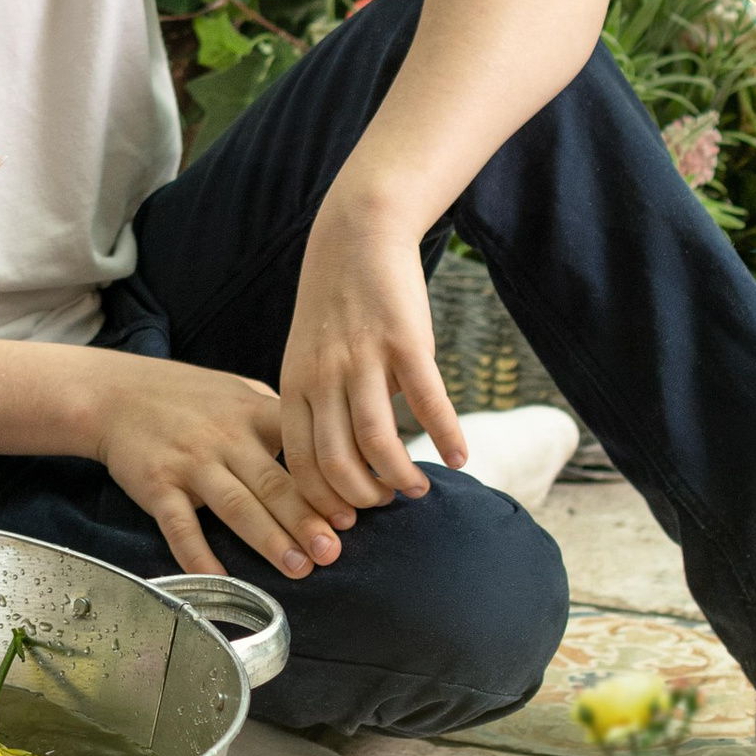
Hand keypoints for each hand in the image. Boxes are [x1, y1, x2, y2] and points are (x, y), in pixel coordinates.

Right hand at [91, 359, 346, 581]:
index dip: (327, 480)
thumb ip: (275, 418)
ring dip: (269, 540)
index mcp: (250, 412)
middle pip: (272, 482)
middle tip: (333, 552)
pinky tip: (219, 579)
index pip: (298, 446)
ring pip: (236, 505)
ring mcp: (190, 462)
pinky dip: (198, 554)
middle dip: (306, 519)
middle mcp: (224, 437)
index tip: (353, 512)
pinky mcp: (157, 484)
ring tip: (299, 569)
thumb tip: (327, 452)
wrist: (113, 392)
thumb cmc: (182, 396)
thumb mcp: (234, 391)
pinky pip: (180, 525)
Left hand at [279, 202, 467, 520]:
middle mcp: (324, 376)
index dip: (325, 501)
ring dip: (402, 478)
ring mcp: (363, 358)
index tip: (348, 521)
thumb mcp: (309, 356)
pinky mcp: (403, 339)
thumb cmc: (336, 304)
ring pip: (377, 441)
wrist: (356, 234)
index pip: (301, 464)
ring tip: (419, 488)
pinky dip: (446, 436)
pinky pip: (427, 401)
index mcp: (296, 384)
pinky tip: (459, 457)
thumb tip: (349, 466)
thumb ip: (321, 407)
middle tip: (388, 503)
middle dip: (364, 500)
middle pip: (337, 464)